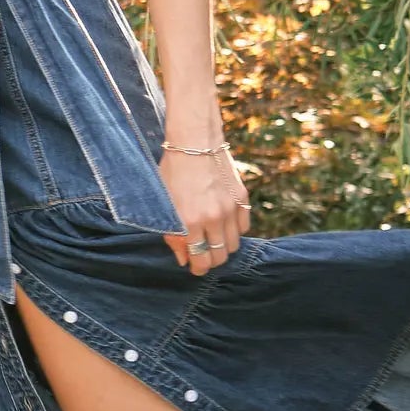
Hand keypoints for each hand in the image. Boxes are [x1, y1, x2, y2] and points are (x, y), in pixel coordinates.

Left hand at [160, 146, 250, 275]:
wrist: (195, 141)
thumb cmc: (173, 171)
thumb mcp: (164, 203)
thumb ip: (172, 234)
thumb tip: (183, 258)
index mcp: (189, 222)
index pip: (200, 260)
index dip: (198, 269)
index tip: (195, 267)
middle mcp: (212, 219)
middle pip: (220, 257)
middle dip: (211, 261)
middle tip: (203, 256)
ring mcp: (230, 209)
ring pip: (234, 245)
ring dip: (224, 247)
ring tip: (213, 240)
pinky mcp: (242, 199)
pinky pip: (244, 227)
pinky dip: (236, 231)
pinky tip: (224, 224)